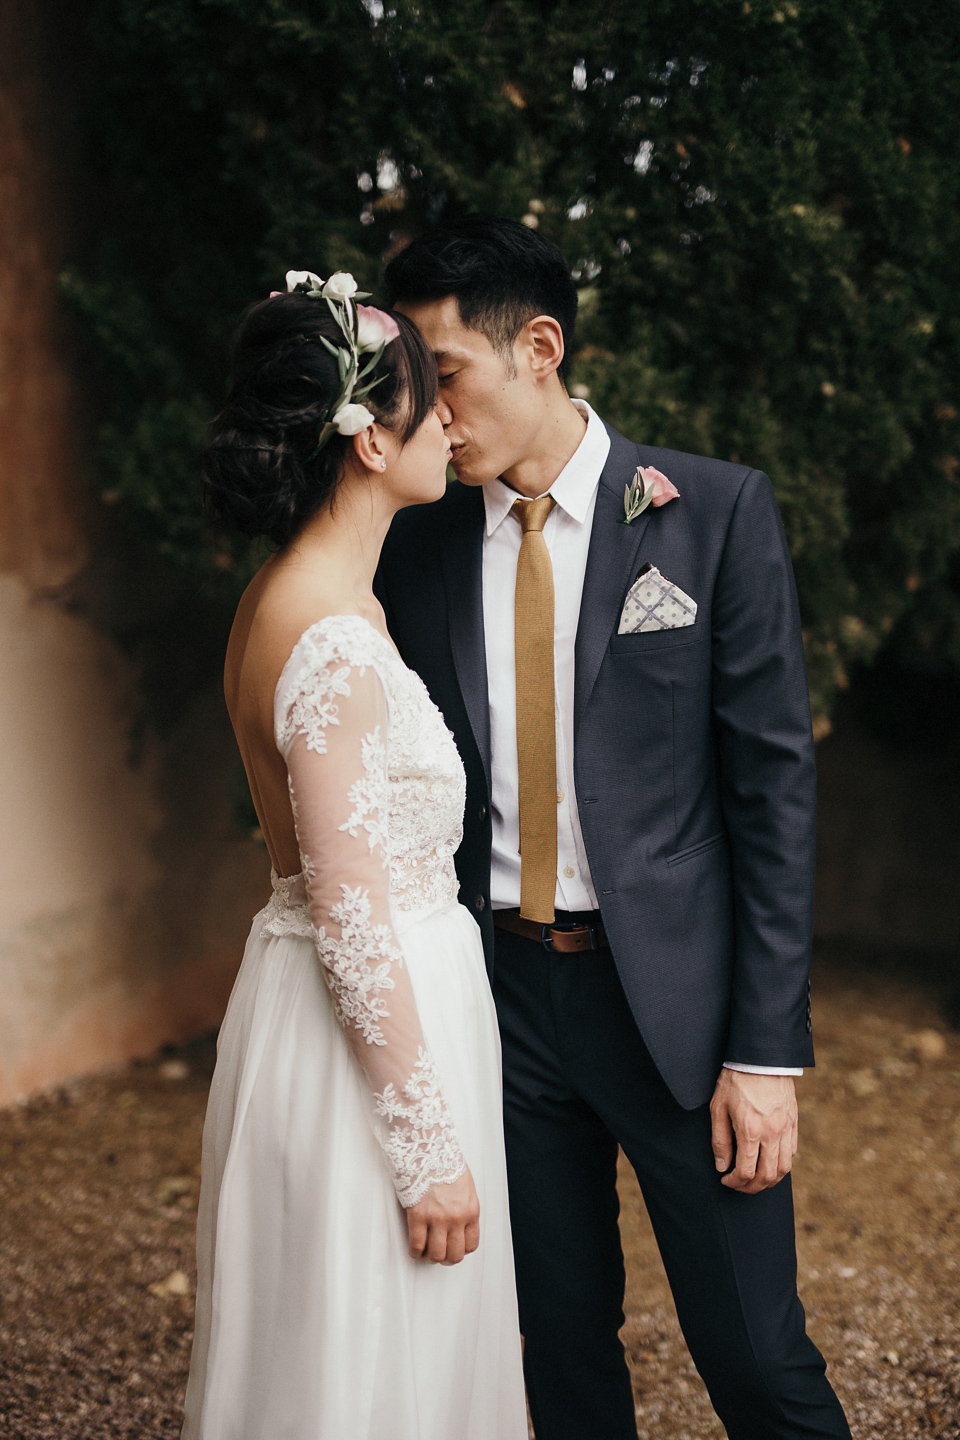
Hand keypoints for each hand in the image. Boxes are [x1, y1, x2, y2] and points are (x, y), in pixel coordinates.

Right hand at [405, 1167, 479, 1264]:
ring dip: (429, 1257)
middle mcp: (456, 1218)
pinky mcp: (418, 1216)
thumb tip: (459, 1224)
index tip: (452, 1247)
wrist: (428, 1148)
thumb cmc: (445, 1163)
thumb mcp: (466, 1186)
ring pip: (435, 1255)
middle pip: (454, 1255)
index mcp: (471, 1211)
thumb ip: (464, 1207)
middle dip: (445, 1258)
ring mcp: (437, 1219)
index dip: (460, 1250)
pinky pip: (416, 1245)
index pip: (471, 1245)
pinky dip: (415, 1251)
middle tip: (438, 1254)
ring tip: (425, 1252)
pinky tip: (414, 1248)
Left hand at [709, 1070, 797, 1193]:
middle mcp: (772, 1133)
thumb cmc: (735, 1079)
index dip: (734, 1182)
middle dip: (751, 1188)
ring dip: (769, 1180)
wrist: (760, 1057)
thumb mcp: (718, 1107)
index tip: (726, 1180)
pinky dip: (782, 1164)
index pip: (746, 1172)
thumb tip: (722, 1166)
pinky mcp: (793, 1122)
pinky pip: (792, 1152)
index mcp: (750, 1130)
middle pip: (767, 1176)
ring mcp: (786, 1128)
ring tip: (756, 1180)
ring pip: (784, 1168)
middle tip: (739, 1186)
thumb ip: (720, 1140)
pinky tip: (770, 1162)